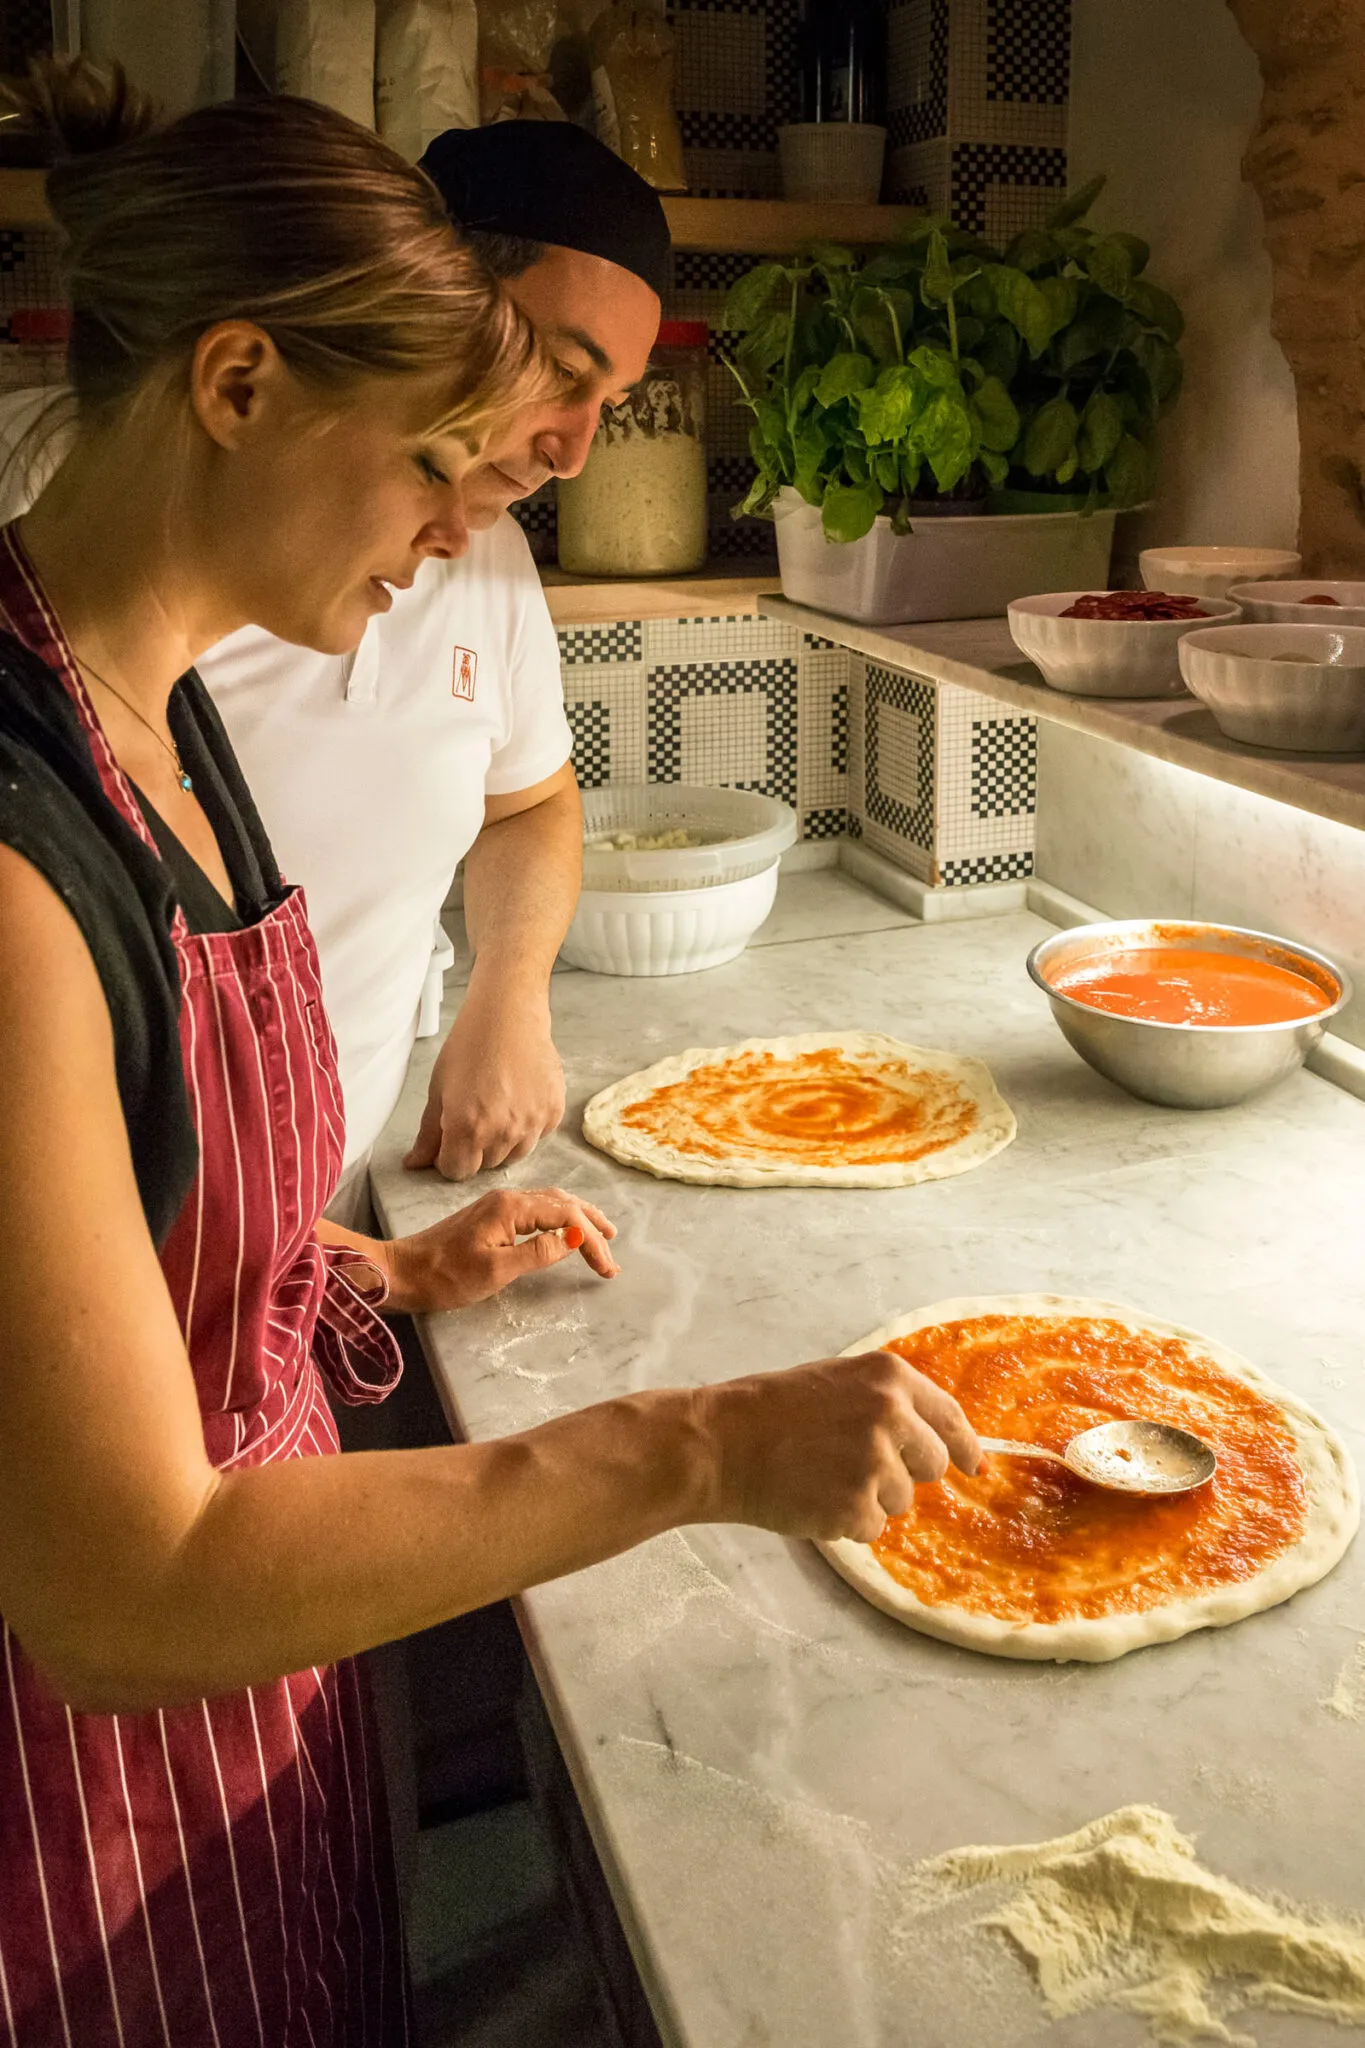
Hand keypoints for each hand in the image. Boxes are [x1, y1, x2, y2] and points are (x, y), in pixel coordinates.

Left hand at [386, 1186, 618, 1312]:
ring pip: (551, 1203)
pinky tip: (565, 1229)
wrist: (404, 1272)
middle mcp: (508, 1197)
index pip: (568, 1215)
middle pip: (564, 1202)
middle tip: (614, 1250)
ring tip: (602, 1235)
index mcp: (511, 1207)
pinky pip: (537, 1209)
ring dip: (579, 1218)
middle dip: (593, 1225)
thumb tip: (574, 1238)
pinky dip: (560, 1218)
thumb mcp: (496, 1270)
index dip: (593, 1239)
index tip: (607, 1268)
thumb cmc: (446, 1276)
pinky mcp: (491, 1216)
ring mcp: (498, 1205)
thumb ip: (538, 1253)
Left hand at [404, 985, 564, 1180]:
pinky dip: (527, 1125)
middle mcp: (502, 1133)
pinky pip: (537, 1135)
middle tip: (475, 1115)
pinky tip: (519, 1098)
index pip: (457, 1171)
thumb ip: (429, 1133)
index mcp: (467, 1128)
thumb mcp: (439, 1089)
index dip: (449, 1157)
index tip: (450, 1139)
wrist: (509, 1015)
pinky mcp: (553, 1112)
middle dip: (475, 1149)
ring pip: (514, 1155)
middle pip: (485, 1165)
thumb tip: (414, 1165)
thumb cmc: (469, 1046)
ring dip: (503, 1141)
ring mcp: (532, 1124)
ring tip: (498, 1107)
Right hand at [694, 1350, 980, 1542]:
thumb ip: (887, 1403)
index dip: (965, 1446)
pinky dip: (844, 1522)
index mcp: (890, 1377)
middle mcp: (892, 1415)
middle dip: (904, 1473)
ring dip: (868, 1498)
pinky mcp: (857, 1505)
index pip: (949, 1417)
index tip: (975, 1467)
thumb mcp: (837, 1381)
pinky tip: (811, 1498)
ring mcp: (876, 1462)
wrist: (720, 1442)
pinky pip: (871, 1527)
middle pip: (932, 1464)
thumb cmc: (771, 1411)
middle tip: (853, 1467)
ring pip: (901, 1500)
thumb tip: (935, 1442)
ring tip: (819, 1475)